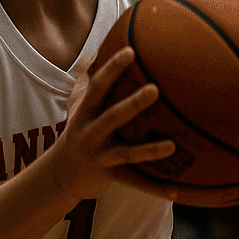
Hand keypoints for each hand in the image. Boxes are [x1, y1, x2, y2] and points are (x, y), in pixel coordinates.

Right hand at [49, 47, 176, 201]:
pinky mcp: (111, 176)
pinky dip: (155, 188)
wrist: (62, 172)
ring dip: (149, 151)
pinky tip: (177, 191)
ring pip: (127, 153)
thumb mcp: (77, 102)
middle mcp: (92, 132)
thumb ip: (87, 76)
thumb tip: (98, 48)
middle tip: (155, 89)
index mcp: (86, 111)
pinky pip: (136, 182)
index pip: (99, 86)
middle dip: (133, 104)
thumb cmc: (78, 127)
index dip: (113, 68)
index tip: (131, 51)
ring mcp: (102, 156)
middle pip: (113, 116)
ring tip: (172, 145)